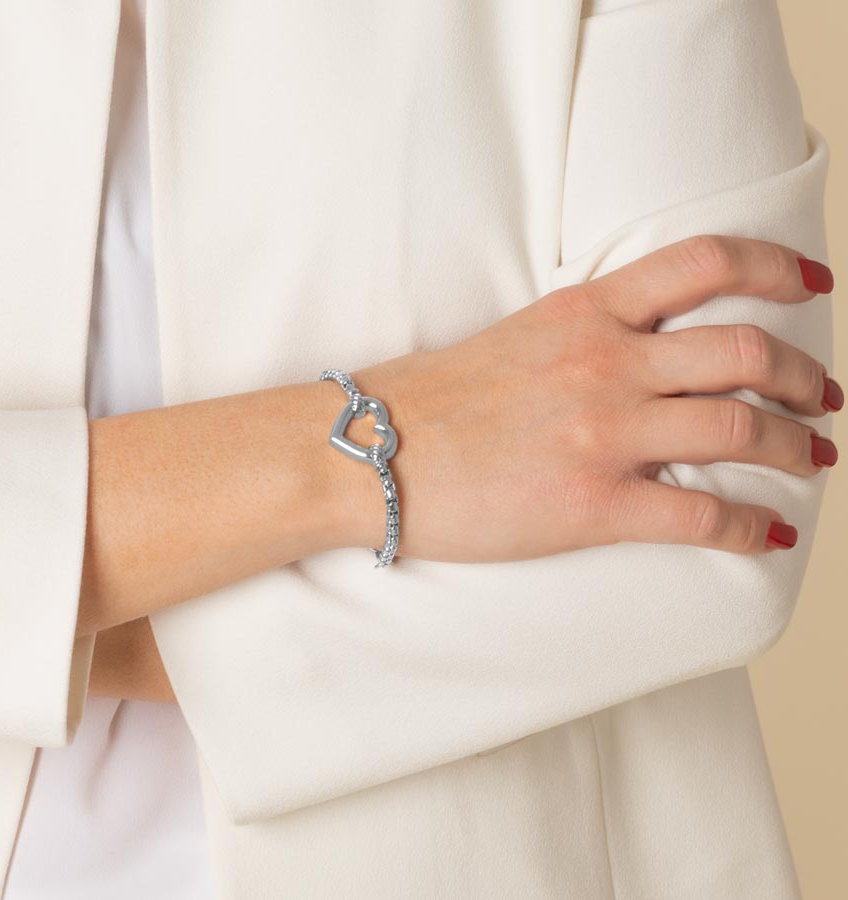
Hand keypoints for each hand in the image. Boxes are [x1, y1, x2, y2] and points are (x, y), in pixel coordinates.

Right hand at [349, 235, 839, 561]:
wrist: (369, 451)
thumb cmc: (429, 400)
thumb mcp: (515, 338)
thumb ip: (582, 335)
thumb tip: (633, 353)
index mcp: (584, 312)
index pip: (704, 263)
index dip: (778, 267)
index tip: (813, 286)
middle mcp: (606, 362)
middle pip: (744, 352)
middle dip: (805, 377)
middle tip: (825, 399)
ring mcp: (602, 433)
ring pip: (740, 430)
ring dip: (796, 448)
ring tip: (816, 460)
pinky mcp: (591, 505)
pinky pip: (700, 514)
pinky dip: (749, 527)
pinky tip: (767, 536)